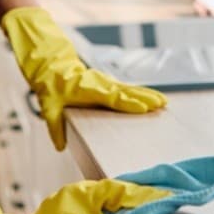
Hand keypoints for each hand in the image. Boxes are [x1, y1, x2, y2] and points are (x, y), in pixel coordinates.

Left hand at [1, 6, 167, 150]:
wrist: (54, 67)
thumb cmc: (52, 87)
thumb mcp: (49, 107)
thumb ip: (54, 127)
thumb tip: (59, 146)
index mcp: (88, 89)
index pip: (112, 97)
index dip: (128, 103)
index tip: (143, 108)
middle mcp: (101, 84)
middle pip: (127, 92)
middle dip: (145, 98)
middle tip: (161, 105)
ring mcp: (107, 82)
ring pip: (130, 89)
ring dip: (147, 95)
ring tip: (164, 103)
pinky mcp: (110, 84)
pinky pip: (128, 89)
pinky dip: (142, 93)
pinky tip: (153, 98)